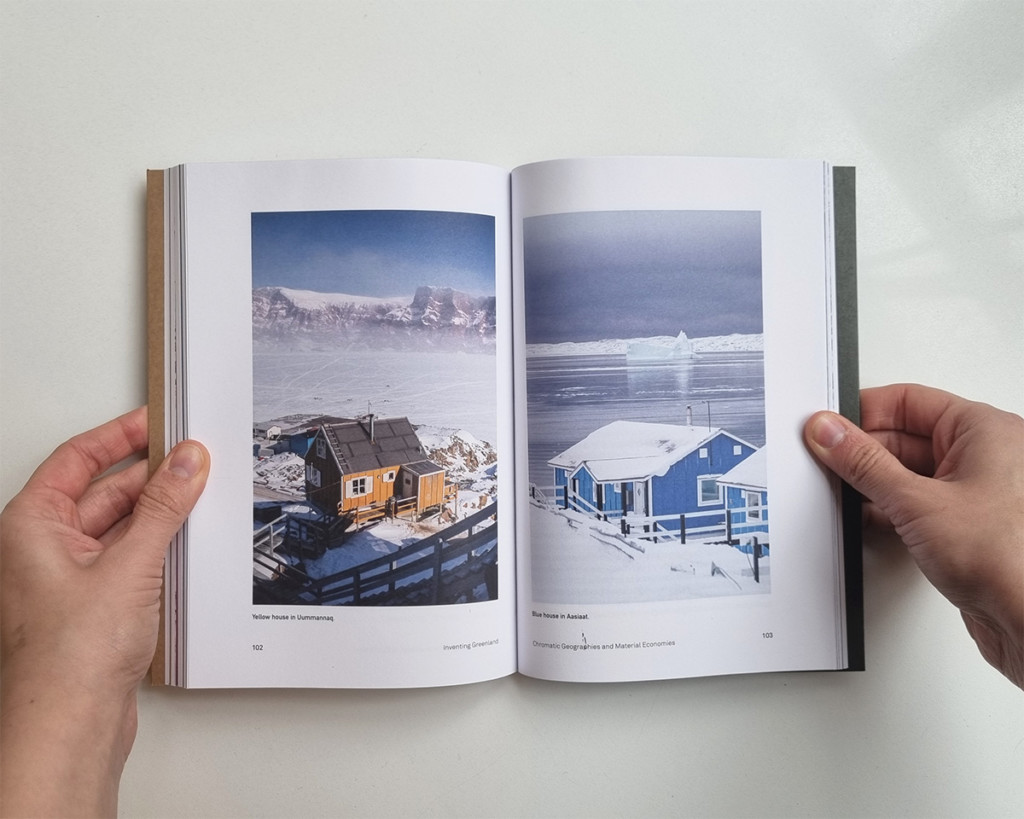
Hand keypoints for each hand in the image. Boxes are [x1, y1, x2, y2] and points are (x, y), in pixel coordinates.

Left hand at [0, 407, 208, 816]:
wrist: (70, 725)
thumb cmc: (70, 656)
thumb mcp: (129, 564)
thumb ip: (164, 506)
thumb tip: (186, 461)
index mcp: (31, 525)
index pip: (77, 459)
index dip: (119, 436)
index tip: (158, 421)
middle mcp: (45, 547)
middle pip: (104, 492)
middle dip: (151, 476)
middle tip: (196, 459)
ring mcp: (70, 577)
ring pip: (121, 526)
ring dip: (159, 513)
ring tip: (201, 497)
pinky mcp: (95, 604)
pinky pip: (130, 558)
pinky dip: (159, 545)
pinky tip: (188, 541)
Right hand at [804, 384, 1023, 688]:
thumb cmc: (1009, 559)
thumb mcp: (916, 501)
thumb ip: (863, 463)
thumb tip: (830, 433)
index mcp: (985, 430)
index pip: (909, 401)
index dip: (863, 410)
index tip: (828, 426)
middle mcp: (986, 456)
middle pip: (905, 436)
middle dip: (863, 450)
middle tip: (826, 460)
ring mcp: (976, 493)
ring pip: (907, 472)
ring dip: (873, 483)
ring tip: (844, 492)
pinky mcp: (964, 527)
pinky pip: (915, 503)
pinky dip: (888, 509)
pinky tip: (868, 518)